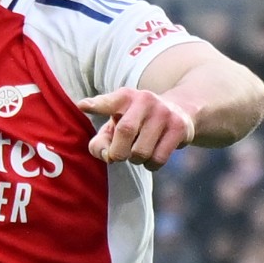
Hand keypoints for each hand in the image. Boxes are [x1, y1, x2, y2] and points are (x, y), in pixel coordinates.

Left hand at [78, 86, 196, 165]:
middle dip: (118, 152)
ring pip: (141, 151)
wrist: (180, 112)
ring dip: (136, 160)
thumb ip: (101, 142)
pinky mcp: (179, 127)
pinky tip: (153, 157)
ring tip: (139, 153)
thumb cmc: (138, 123)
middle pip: (125, 131)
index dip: (96, 105)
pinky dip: (151, 165)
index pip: (109, 101)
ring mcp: (163, 113)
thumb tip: (106, 156)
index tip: (83, 106)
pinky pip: (158, 159)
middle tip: (118, 156)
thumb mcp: (116, 126)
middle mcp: (145, 99)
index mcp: (125, 97)